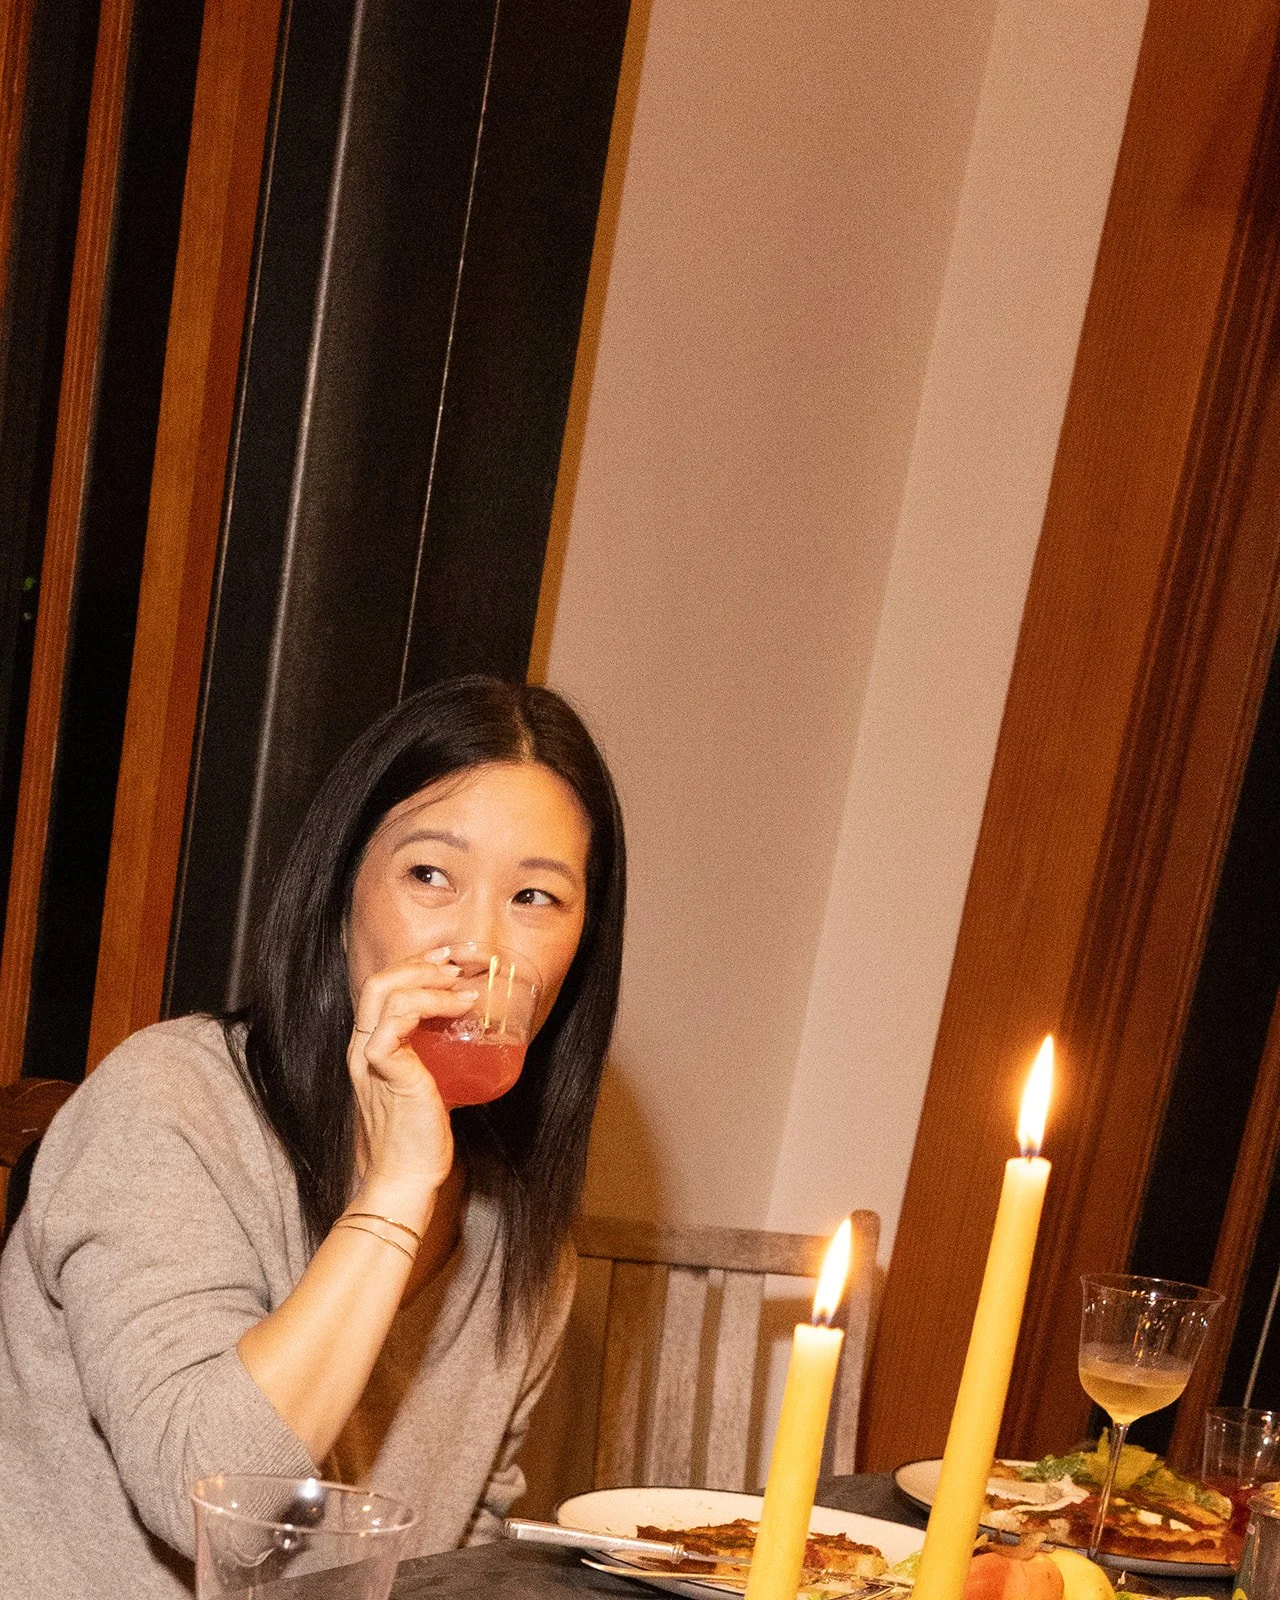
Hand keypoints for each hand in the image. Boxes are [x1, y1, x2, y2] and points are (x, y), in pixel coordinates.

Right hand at [347, 948, 474, 1216]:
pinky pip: (396, 1021)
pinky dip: (430, 1004)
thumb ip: (434, 1062)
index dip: (411, 967)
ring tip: (461, 982)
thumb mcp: (427, 1086)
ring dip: (428, 979)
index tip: (445, 959)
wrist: (406, 1178)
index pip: (381, 992)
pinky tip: (460, 1007)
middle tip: (454, 959)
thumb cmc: (419, 1140)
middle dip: (418, 962)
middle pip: (377, 983)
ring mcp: (370, 1059)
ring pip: (386, 993)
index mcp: (369, 1050)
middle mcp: (362, 1049)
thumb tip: (469, 1040)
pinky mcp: (385, 1070)